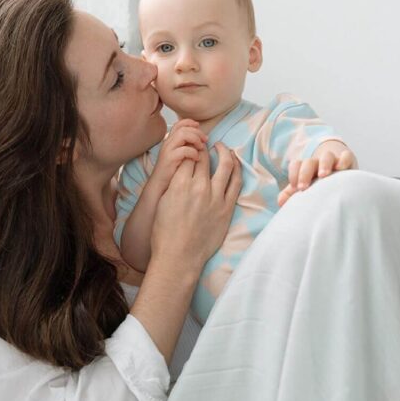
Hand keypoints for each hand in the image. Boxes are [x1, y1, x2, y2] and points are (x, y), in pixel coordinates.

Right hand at [149, 118, 208, 196]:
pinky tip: (197, 159)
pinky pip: (183, 150)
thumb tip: (204, 141)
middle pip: (183, 127)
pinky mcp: (169, 159)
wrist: (160, 188)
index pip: (180, 124)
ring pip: (183, 135)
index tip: (200, 128)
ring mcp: (168, 150)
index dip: (191, 123)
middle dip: (197, 132)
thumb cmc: (173, 173)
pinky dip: (193, 152)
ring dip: (195, 139)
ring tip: (201, 148)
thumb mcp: (182, 157)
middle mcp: (168, 143)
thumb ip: (189, 147)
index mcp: (171, 141)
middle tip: (205, 140)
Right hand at [150, 142, 242, 273]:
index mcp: (180, 184)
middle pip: (205, 157)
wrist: (179, 256)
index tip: (192, 146)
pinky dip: (236, 168)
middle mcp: (200, 187)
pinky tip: (234, 163)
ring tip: (222, 147)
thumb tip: (182, 168)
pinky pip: (236, 182)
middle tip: (205, 144)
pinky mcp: (227, 208)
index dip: (190, 148)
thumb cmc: (165, 232)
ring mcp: (216, 198)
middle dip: (204, 147)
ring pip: (225, 165)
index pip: (188, 155)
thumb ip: (174, 181)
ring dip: (224, 152)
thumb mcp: (163, 201)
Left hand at [277, 145, 357, 207]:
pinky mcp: (348, 161)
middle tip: (303, 187)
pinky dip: (343, 160)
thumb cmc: (321, 184)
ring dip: (323, 164)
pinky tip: (341, 168)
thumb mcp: (308, 188)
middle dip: (304, 173)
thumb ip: (292, 195)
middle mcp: (319, 163)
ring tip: (323, 175)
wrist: (343, 176)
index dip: (293, 173)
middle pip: (309, 162)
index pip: (296, 164)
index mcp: (306, 168)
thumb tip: (280, 202)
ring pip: (327, 156)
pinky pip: (346, 156)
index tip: (294, 187)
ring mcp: (334, 161)